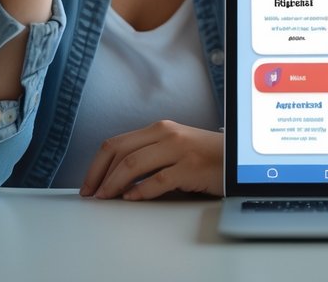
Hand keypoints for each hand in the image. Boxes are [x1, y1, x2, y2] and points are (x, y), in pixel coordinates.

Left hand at [80, 121, 221, 200]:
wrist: (239, 158)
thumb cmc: (205, 156)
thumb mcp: (173, 148)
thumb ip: (149, 156)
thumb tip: (116, 178)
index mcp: (158, 129)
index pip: (116, 143)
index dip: (97, 164)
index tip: (88, 183)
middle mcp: (166, 134)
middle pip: (120, 151)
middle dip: (99, 175)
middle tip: (92, 194)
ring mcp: (178, 149)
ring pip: (134, 164)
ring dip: (114, 183)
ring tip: (106, 197)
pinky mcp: (190, 167)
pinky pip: (158, 180)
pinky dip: (140, 191)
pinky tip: (132, 198)